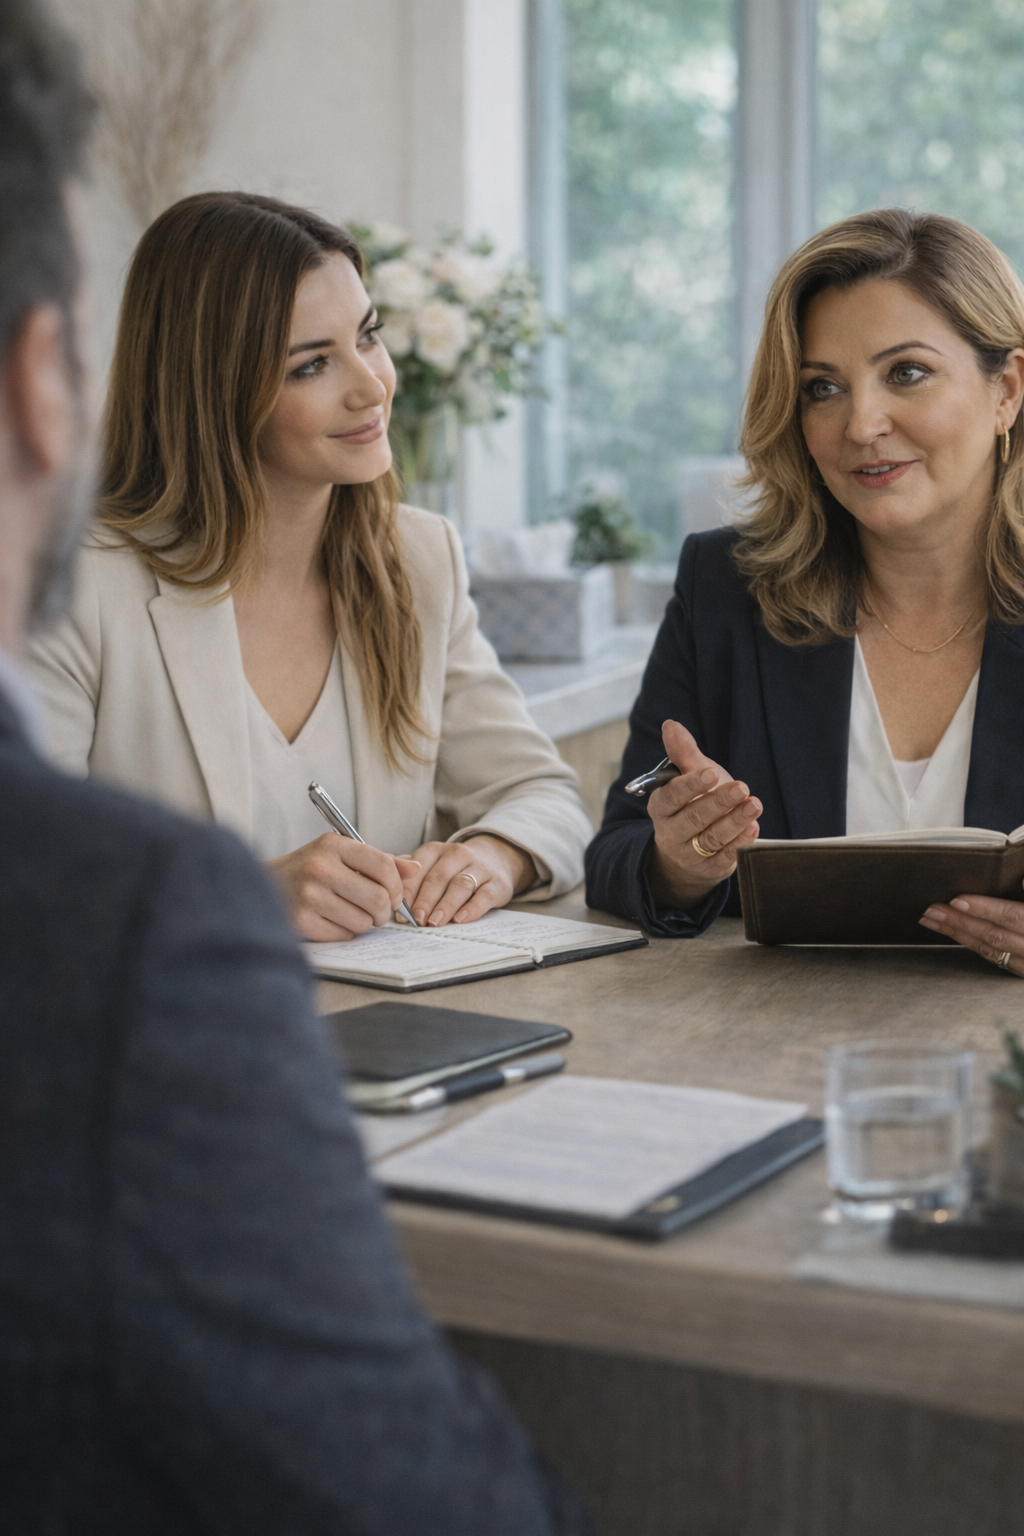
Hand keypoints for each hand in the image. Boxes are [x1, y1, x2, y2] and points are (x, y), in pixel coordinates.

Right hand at [267, 835, 421, 941]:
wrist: (262, 887)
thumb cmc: (309, 871)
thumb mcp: (340, 855)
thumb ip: (379, 861)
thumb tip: (415, 869)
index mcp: (332, 845)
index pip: (383, 865)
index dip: (396, 886)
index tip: (393, 896)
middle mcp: (320, 867)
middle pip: (377, 898)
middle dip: (384, 912)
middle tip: (377, 913)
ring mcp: (309, 895)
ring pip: (362, 921)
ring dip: (363, 924)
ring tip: (350, 914)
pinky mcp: (301, 920)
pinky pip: (343, 935)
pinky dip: (344, 932)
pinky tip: (330, 921)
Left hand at [403, 834, 535, 927]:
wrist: (496, 861)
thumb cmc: (453, 870)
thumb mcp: (430, 866)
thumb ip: (407, 875)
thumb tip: (383, 890)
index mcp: (435, 851)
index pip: (418, 868)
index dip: (407, 890)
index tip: (398, 909)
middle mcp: (457, 855)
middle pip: (438, 877)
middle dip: (425, 900)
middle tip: (416, 919)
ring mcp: (479, 867)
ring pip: (461, 885)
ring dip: (446, 905)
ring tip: (434, 922)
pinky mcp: (497, 883)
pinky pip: (485, 895)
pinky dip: (472, 908)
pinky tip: (461, 919)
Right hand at [645, 720, 761, 910]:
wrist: (691, 851)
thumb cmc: (693, 804)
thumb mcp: (689, 777)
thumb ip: (682, 753)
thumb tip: (671, 725)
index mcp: (661, 807)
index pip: (671, 797)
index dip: (690, 786)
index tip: (711, 774)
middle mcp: (671, 832)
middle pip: (693, 818)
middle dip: (718, 803)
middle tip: (741, 788)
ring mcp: (690, 853)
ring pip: (711, 838)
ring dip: (734, 822)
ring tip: (754, 805)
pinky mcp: (710, 868)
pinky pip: (726, 857)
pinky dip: (740, 843)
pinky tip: (753, 828)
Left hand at [919, 889, 1023, 975]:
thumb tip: (1023, 879)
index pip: (1011, 916)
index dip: (984, 909)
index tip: (957, 901)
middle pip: (993, 935)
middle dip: (960, 922)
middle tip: (932, 911)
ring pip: (989, 950)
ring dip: (958, 935)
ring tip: (932, 921)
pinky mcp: (1022, 971)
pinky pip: (994, 958)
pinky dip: (971, 945)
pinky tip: (954, 935)